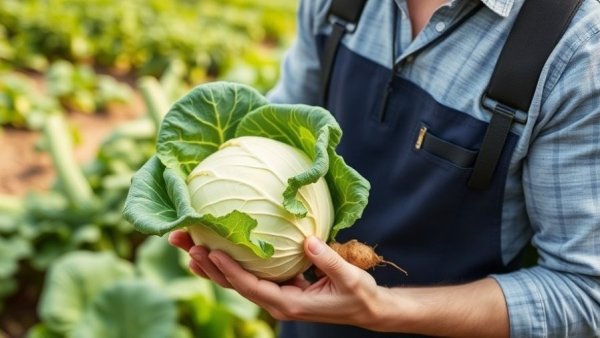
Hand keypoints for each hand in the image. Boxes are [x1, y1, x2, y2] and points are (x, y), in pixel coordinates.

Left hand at [168, 230, 389, 329]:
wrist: (367, 309)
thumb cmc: (359, 295)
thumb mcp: (349, 278)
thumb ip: (328, 260)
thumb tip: (308, 240)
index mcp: (289, 303)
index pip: (251, 287)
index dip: (229, 271)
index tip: (210, 251)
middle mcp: (277, 302)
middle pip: (235, 284)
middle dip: (209, 265)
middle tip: (185, 243)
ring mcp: (277, 295)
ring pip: (238, 281)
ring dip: (213, 264)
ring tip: (189, 246)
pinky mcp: (281, 287)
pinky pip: (250, 276)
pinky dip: (232, 264)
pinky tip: (218, 250)